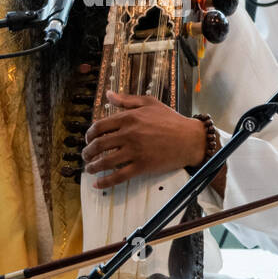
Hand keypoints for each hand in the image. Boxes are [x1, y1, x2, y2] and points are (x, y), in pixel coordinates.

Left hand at [82, 91, 206, 189]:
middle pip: (99, 145)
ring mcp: (135, 151)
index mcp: (129, 118)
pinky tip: (97, 184)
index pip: (99, 126)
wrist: (191, 139)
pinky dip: (105, 181)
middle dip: (87, 152)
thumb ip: (127, 100)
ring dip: (92, 167)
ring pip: (105, 161)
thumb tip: (108, 94)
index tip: (88, 139)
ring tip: (89, 169)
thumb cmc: (171, 120)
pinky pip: (119, 176)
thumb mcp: (150, 103)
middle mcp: (129, 134)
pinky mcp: (142, 166)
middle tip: (86, 156)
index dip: (89, 135)